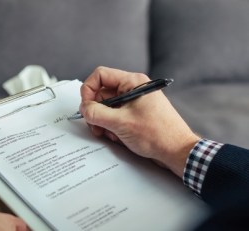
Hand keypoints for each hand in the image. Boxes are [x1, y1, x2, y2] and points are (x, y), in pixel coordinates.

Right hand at [80, 66, 199, 176]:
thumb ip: (96, 113)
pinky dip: (111, 127)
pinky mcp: (134, 115)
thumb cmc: (157, 134)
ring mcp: (133, 102)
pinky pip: (114, 116)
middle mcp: (132, 89)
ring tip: (109, 134)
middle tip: (95, 125)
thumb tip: (83, 109)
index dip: (88, 90)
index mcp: (132, 82)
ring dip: (102, 121)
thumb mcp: (120, 123)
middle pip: (101, 93)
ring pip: (106, 107)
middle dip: (95, 111)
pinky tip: (118, 137)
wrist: (177, 151)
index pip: (100, 75)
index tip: (85, 107)